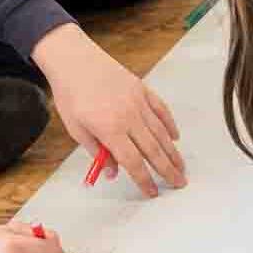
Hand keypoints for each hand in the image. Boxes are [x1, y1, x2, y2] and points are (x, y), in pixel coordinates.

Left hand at [31, 24, 185, 197]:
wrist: (73, 60)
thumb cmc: (70, 94)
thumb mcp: (76, 129)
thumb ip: (97, 152)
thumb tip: (112, 173)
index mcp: (110, 129)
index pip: (133, 162)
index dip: (144, 180)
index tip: (152, 192)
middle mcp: (128, 116)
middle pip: (153, 150)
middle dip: (167, 170)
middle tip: (179, 183)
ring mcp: (138, 102)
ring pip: (161, 132)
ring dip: (173, 152)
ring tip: (181, 167)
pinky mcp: (142, 89)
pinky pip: (161, 110)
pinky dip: (170, 125)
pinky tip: (175, 137)